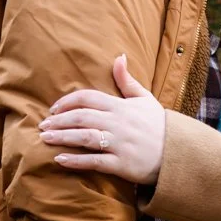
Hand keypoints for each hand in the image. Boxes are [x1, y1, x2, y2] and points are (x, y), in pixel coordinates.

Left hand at [40, 55, 166, 185]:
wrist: (178, 154)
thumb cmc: (159, 126)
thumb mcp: (145, 99)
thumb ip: (127, 80)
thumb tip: (118, 56)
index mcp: (121, 106)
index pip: (88, 98)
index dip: (67, 102)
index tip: (53, 109)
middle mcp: (118, 123)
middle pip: (82, 117)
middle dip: (59, 120)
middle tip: (42, 125)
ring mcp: (120, 144)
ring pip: (84, 137)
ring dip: (62, 137)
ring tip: (45, 139)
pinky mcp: (122, 164)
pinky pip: (94, 161)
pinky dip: (76, 161)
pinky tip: (59, 159)